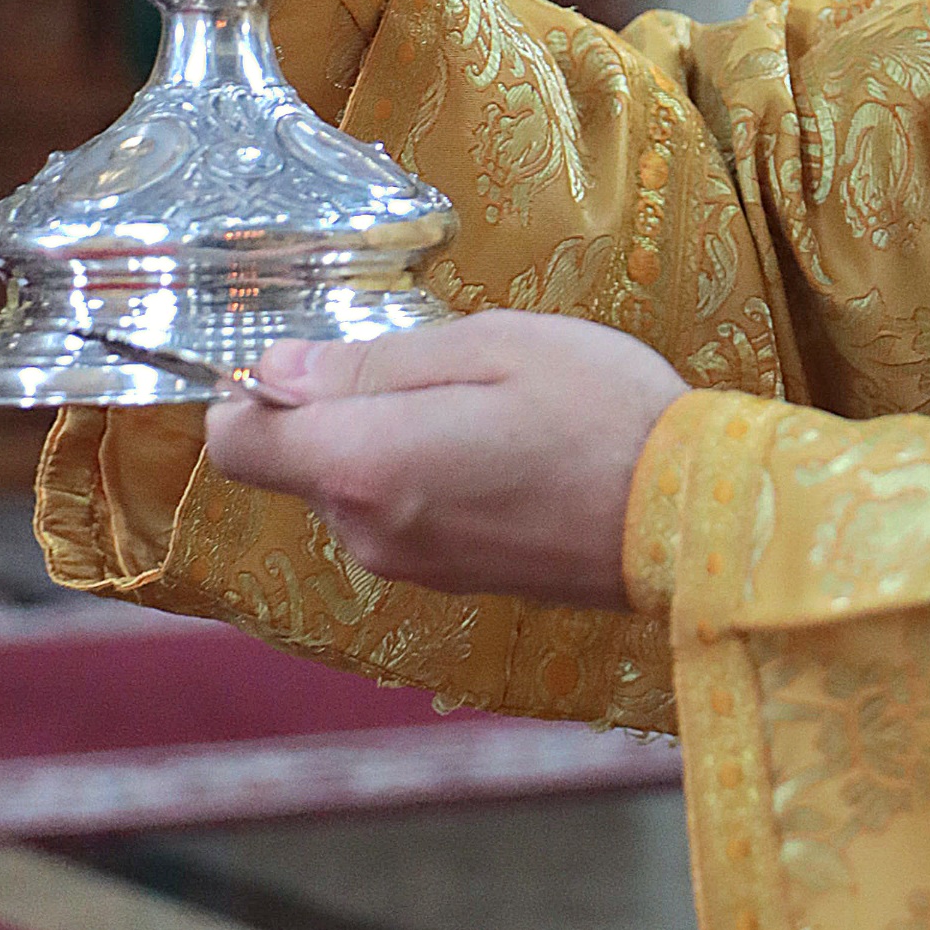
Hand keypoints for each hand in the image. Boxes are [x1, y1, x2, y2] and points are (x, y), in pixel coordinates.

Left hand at [202, 313, 688, 609]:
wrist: (692, 519)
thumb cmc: (600, 412)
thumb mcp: (490, 346)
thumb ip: (373, 362)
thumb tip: (278, 370)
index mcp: (365, 464)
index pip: (237, 442)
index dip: (256, 392)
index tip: (320, 359)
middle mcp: (367, 531)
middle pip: (301, 462)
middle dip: (345, 410)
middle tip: (449, 371)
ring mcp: (408, 567)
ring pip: (355, 487)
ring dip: (395, 444)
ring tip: (491, 412)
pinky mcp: (449, 583)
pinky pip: (401, 517)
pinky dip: (429, 481)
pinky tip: (505, 457)